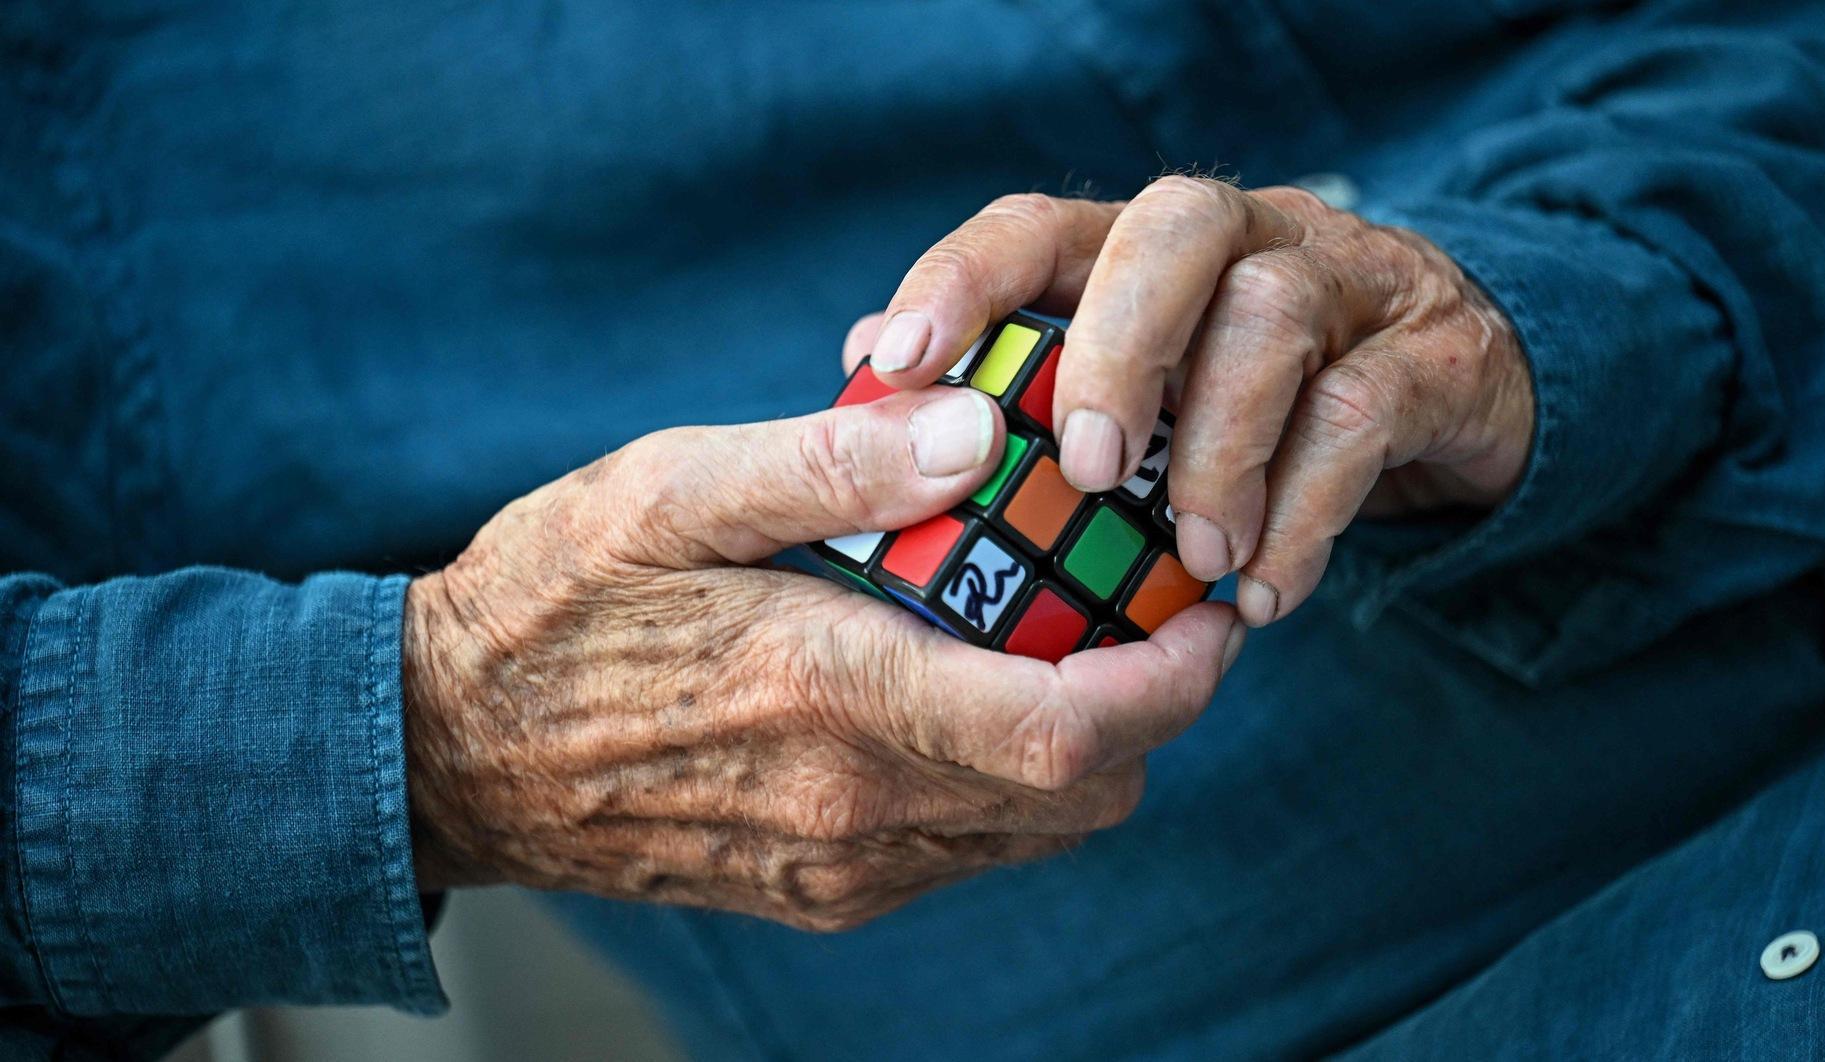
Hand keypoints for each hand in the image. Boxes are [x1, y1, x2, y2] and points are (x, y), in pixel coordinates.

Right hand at [402, 387, 1241, 930]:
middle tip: (1143, 601)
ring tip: (1061, 636)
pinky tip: (963, 693)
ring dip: (1085, 743)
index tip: (1206, 604)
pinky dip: (1009, 779)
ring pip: (1037, 829)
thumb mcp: (669, 489)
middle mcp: (851, 808)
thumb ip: (830, 462)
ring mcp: (838, 867)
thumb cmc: (553, 600)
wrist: (451, 749)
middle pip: (1086, 792)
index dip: (1175, 676)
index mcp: (830, 693)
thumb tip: (985, 433)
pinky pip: (969, 848)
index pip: (1071, 727)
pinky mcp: (819, 892)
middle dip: (1150, 704)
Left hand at [850, 178, 1534, 625]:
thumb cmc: (1251, 399)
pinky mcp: (1432, 357)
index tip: (900, 365)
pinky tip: (1265, 593)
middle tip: (1087, 466)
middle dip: (1118, 347)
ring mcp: (1350, 284)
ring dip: (1219, 451)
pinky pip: (1363, 412)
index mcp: (1147, 247)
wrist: (1455, 393)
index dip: (964, 281)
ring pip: (1275, 316)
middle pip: (1177, 226)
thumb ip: (1018, 376)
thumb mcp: (1139, 385)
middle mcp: (1250, 238)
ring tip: (1196, 563)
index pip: (1042, 225)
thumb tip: (872, 372)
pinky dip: (1307, 513)